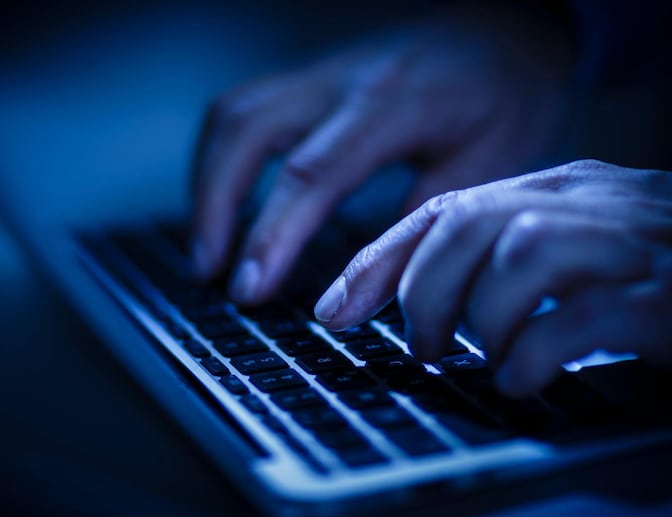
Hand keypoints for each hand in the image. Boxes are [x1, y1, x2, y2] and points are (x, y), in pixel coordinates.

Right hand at [191, 4, 575, 304]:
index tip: (249, 288)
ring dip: (207, 183)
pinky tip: (222, 198)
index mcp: (392, 104)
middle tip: (211, 274)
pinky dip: (219, 158)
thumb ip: (427, 213)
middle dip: (216, 208)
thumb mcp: (492, 160)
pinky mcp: (311, 80)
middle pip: (248, 132)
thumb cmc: (509, 93)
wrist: (507, 27)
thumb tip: (372, 272)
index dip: (272, 234)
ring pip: (233, 115)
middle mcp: (343, 82)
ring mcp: (321, 75)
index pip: (312, 172)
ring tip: (207, 248)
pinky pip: (243, 109)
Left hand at [314, 160, 671, 395]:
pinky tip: (520, 379)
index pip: (447, 209)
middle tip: (427, 345)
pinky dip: (534, 350)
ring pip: (520, 251)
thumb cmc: (655, 282)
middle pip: (470, 222)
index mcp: (562, 191)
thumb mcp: (569, 262)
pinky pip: (584, 313)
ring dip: (477, 317)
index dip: (379, 261)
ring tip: (474, 357)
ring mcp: (638, 243)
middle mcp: (595, 203)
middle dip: (423, 293)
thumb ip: (503, 269)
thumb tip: (413, 311)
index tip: (335, 310)